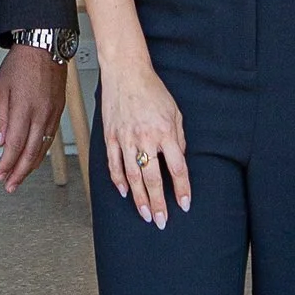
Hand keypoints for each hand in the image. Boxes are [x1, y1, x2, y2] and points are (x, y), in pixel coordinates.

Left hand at [0, 44, 68, 191]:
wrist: (45, 46)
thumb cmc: (21, 63)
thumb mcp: (1, 88)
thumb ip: (0, 117)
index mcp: (23, 108)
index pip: (15, 145)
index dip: (7, 164)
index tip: (0, 174)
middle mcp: (40, 114)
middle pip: (31, 152)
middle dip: (19, 172)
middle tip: (10, 185)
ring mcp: (52, 114)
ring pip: (43, 147)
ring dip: (30, 165)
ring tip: (20, 176)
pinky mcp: (58, 111)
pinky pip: (50, 137)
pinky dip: (41, 151)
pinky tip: (35, 158)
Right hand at [101, 66, 190, 227]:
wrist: (126, 73)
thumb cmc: (152, 90)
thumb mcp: (175, 112)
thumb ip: (178, 137)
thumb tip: (178, 158)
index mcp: (165, 132)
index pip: (177, 168)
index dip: (182, 189)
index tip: (184, 204)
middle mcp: (146, 138)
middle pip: (154, 179)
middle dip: (159, 203)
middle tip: (162, 221)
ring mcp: (126, 139)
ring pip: (133, 177)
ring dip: (140, 199)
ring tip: (145, 214)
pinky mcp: (111, 137)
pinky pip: (114, 165)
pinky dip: (118, 181)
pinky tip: (125, 192)